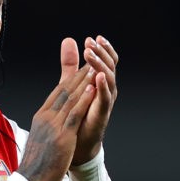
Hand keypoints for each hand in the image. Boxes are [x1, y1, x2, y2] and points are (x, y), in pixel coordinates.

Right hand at [17, 63, 96, 180]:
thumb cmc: (35, 164)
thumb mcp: (40, 138)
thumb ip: (47, 126)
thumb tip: (50, 120)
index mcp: (41, 116)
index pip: (58, 93)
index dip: (71, 79)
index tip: (81, 68)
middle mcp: (46, 117)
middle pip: (64, 90)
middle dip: (79, 74)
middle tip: (91, 59)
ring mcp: (53, 125)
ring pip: (71, 98)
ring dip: (84, 81)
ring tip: (94, 67)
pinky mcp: (62, 136)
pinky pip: (74, 114)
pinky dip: (84, 100)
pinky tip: (92, 89)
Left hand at [59, 35, 118, 164]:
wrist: (77, 142)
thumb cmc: (77, 112)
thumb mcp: (72, 82)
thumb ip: (71, 63)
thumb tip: (69, 39)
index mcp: (101, 80)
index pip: (107, 59)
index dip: (102, 48)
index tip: (91, 38)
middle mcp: (107, 88)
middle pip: (110, 65)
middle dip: (101, 53)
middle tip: (91, 43)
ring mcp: (106, 100)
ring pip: (108, 78)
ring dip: (100, 65)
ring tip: (90, 55)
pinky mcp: (103, 112)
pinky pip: (105, 97)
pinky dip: (103, 86)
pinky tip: (98, 76)